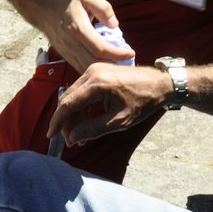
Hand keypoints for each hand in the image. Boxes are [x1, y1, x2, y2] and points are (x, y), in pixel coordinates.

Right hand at [41, 0, 133, 73]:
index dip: (117, 53)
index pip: (100, 48)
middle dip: (114, 64)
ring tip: (121, 65)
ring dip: (104, 69)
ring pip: (87, 68)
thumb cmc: (68, 1)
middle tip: (129, 62)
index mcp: (78, 28)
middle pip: (95, 62)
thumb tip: (114, 26)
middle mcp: (72, 43)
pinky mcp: (66, 56)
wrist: (44, 9)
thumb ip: (103, 8)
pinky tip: (106, 65)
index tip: (131, 52)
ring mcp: (67, 52)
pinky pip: (81, 67)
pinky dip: (94, 69)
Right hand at [46, 62, 169, 146]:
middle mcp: (92, 72)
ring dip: (75, 115)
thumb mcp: (120, 120)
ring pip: (75, 95)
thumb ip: (94, 129)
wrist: (161, 83)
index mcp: (97, 83)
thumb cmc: (144, 101)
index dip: (58, 121)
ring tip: (79, 136)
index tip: (51, 136)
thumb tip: (73, 137)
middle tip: (71, 141)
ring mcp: (95, 69)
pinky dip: (82, 106)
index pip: (69, 103)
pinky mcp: (99, 71)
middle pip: (69, 98)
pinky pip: (83, 90)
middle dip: (67, 121)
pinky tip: (86, 122)